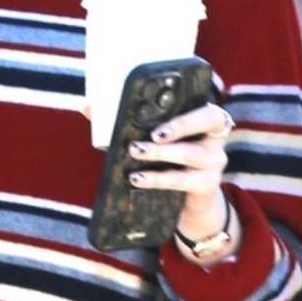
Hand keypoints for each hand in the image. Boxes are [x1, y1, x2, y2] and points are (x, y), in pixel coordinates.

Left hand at [127, 102, 238, 255]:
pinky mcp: (207, 185)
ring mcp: (214, 161)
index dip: (200, 95)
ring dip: (161, 153)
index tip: (172, 99)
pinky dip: (158, 179)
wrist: (186, 205)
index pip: (208, 100)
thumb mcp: (151, 141)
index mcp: (203, 118)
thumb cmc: (166, 163)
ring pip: (191, 153)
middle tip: (153, 132)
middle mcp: (215, 136)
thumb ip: (124, 122)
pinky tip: (138, 178)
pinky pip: (182, 180)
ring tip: (135, 151)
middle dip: (181, 124)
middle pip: (210, 119)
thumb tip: (86, 106)